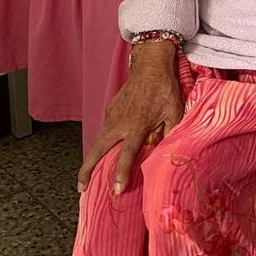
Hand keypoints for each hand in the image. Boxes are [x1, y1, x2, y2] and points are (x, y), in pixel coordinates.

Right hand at [77, 44, 183, 194]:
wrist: (150, 65)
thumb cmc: (165, 89)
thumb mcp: (175, 112)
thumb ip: (171, 132)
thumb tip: (168, 150)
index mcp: (137, 126)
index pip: (126, 155)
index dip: (121, 173)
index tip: (117, 189)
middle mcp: (120, 123)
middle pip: (98, 150)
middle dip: (87, 170)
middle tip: (81, 188)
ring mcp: (112, 115)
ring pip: (97, 141)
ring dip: (90, 158)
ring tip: (85, 176)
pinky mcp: (110, 109)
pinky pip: (103, 130)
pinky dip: (99, 144)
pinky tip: (101, 152)